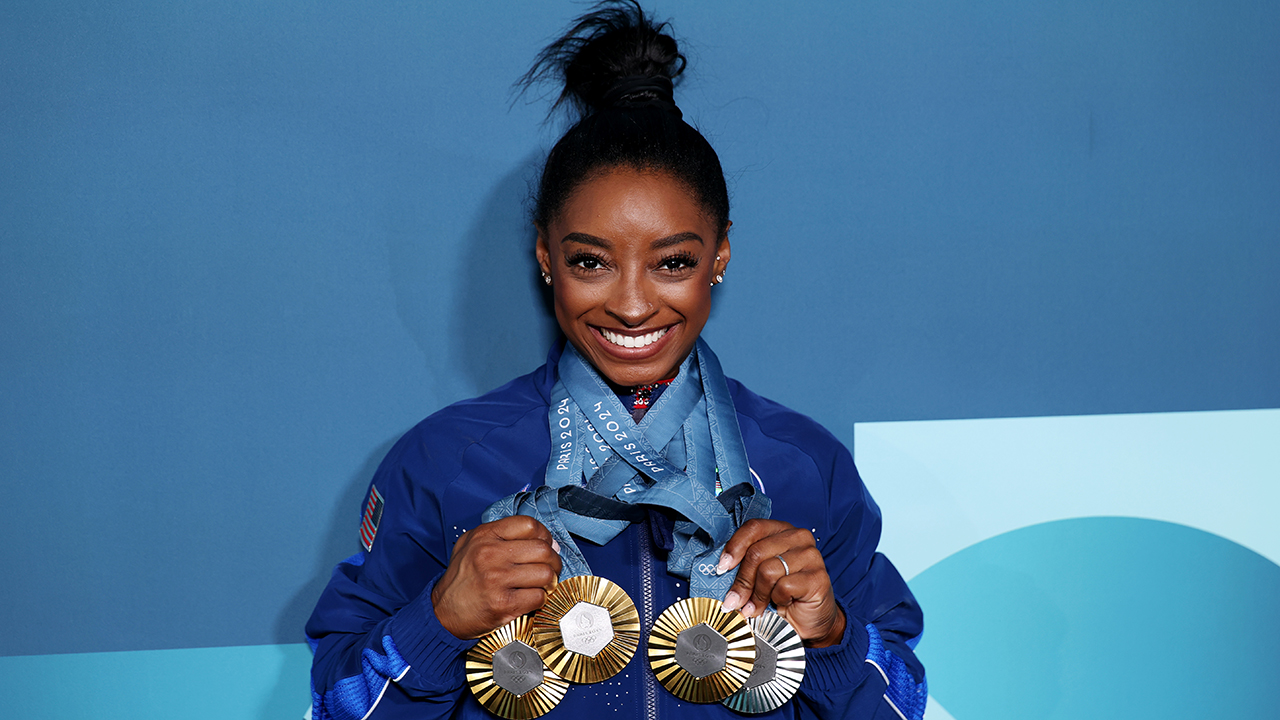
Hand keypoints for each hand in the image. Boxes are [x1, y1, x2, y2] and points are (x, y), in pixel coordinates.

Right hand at [430, 515, 561, 638]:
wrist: (442, 612)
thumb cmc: (462, 579)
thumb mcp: (472, 544)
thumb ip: (502, 535)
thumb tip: (544, 540)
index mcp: (485, 536)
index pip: (529, 525)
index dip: (545, 535)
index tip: (546, 545)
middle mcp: (490, 554)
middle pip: (543, 550)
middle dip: (553, 561)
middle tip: (550, 568)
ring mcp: (497, 579)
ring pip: (545, 574)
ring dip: (549, 582)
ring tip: (541, 584)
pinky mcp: (503, 604)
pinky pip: (538, 597)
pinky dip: (540, 599)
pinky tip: (530, 598)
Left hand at [717, 519, 845, 647]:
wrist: (809, 619)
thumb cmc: (782, 594)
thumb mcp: (759, 574)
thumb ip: (745, 565)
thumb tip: (721, 569)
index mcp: (782, 530)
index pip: (754, 528)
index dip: (734, 547)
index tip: (722, 568)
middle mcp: (799, 537)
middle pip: (756, 552)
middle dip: (742, 581)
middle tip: (735, 601)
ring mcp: (811, 555)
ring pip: (768, 571)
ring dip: (757, 595)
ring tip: (756, 607)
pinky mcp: (817, 577)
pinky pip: (784, 586)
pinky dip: (776, 599)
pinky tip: (781, 603)